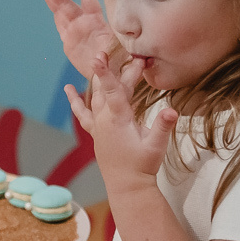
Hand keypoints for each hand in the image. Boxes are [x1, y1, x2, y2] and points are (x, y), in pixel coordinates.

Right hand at [41, 0, 125, 81]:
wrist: (109, 74)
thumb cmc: (120, 61)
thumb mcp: (126, 53)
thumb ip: (127, 52)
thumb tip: (137, 58)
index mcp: (97, 23)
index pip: (89, 1)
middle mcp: (85, 24)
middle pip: (69, 6)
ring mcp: (75, 32)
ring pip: (61, 13)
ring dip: (52, 0)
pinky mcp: (69, 43)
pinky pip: (61, 27)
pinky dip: (55, 17)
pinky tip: (49, 5)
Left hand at [65, 51, 177, 192]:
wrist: (127, 186)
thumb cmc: (143, 165)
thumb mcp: (157, 146)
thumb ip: (163, 126)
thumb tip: (171, 110)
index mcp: (119, 119)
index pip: (113, 90)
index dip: (107, 72)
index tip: (100, 56)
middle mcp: (104, 120)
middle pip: (108, 88)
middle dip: (118, 69)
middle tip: (131, 54)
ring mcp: (98, 126)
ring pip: (95, 96)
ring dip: (99, 78)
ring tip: (99, 58)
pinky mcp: (96, 133)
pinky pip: (83, 113)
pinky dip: (75, 100)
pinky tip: (68, 88)